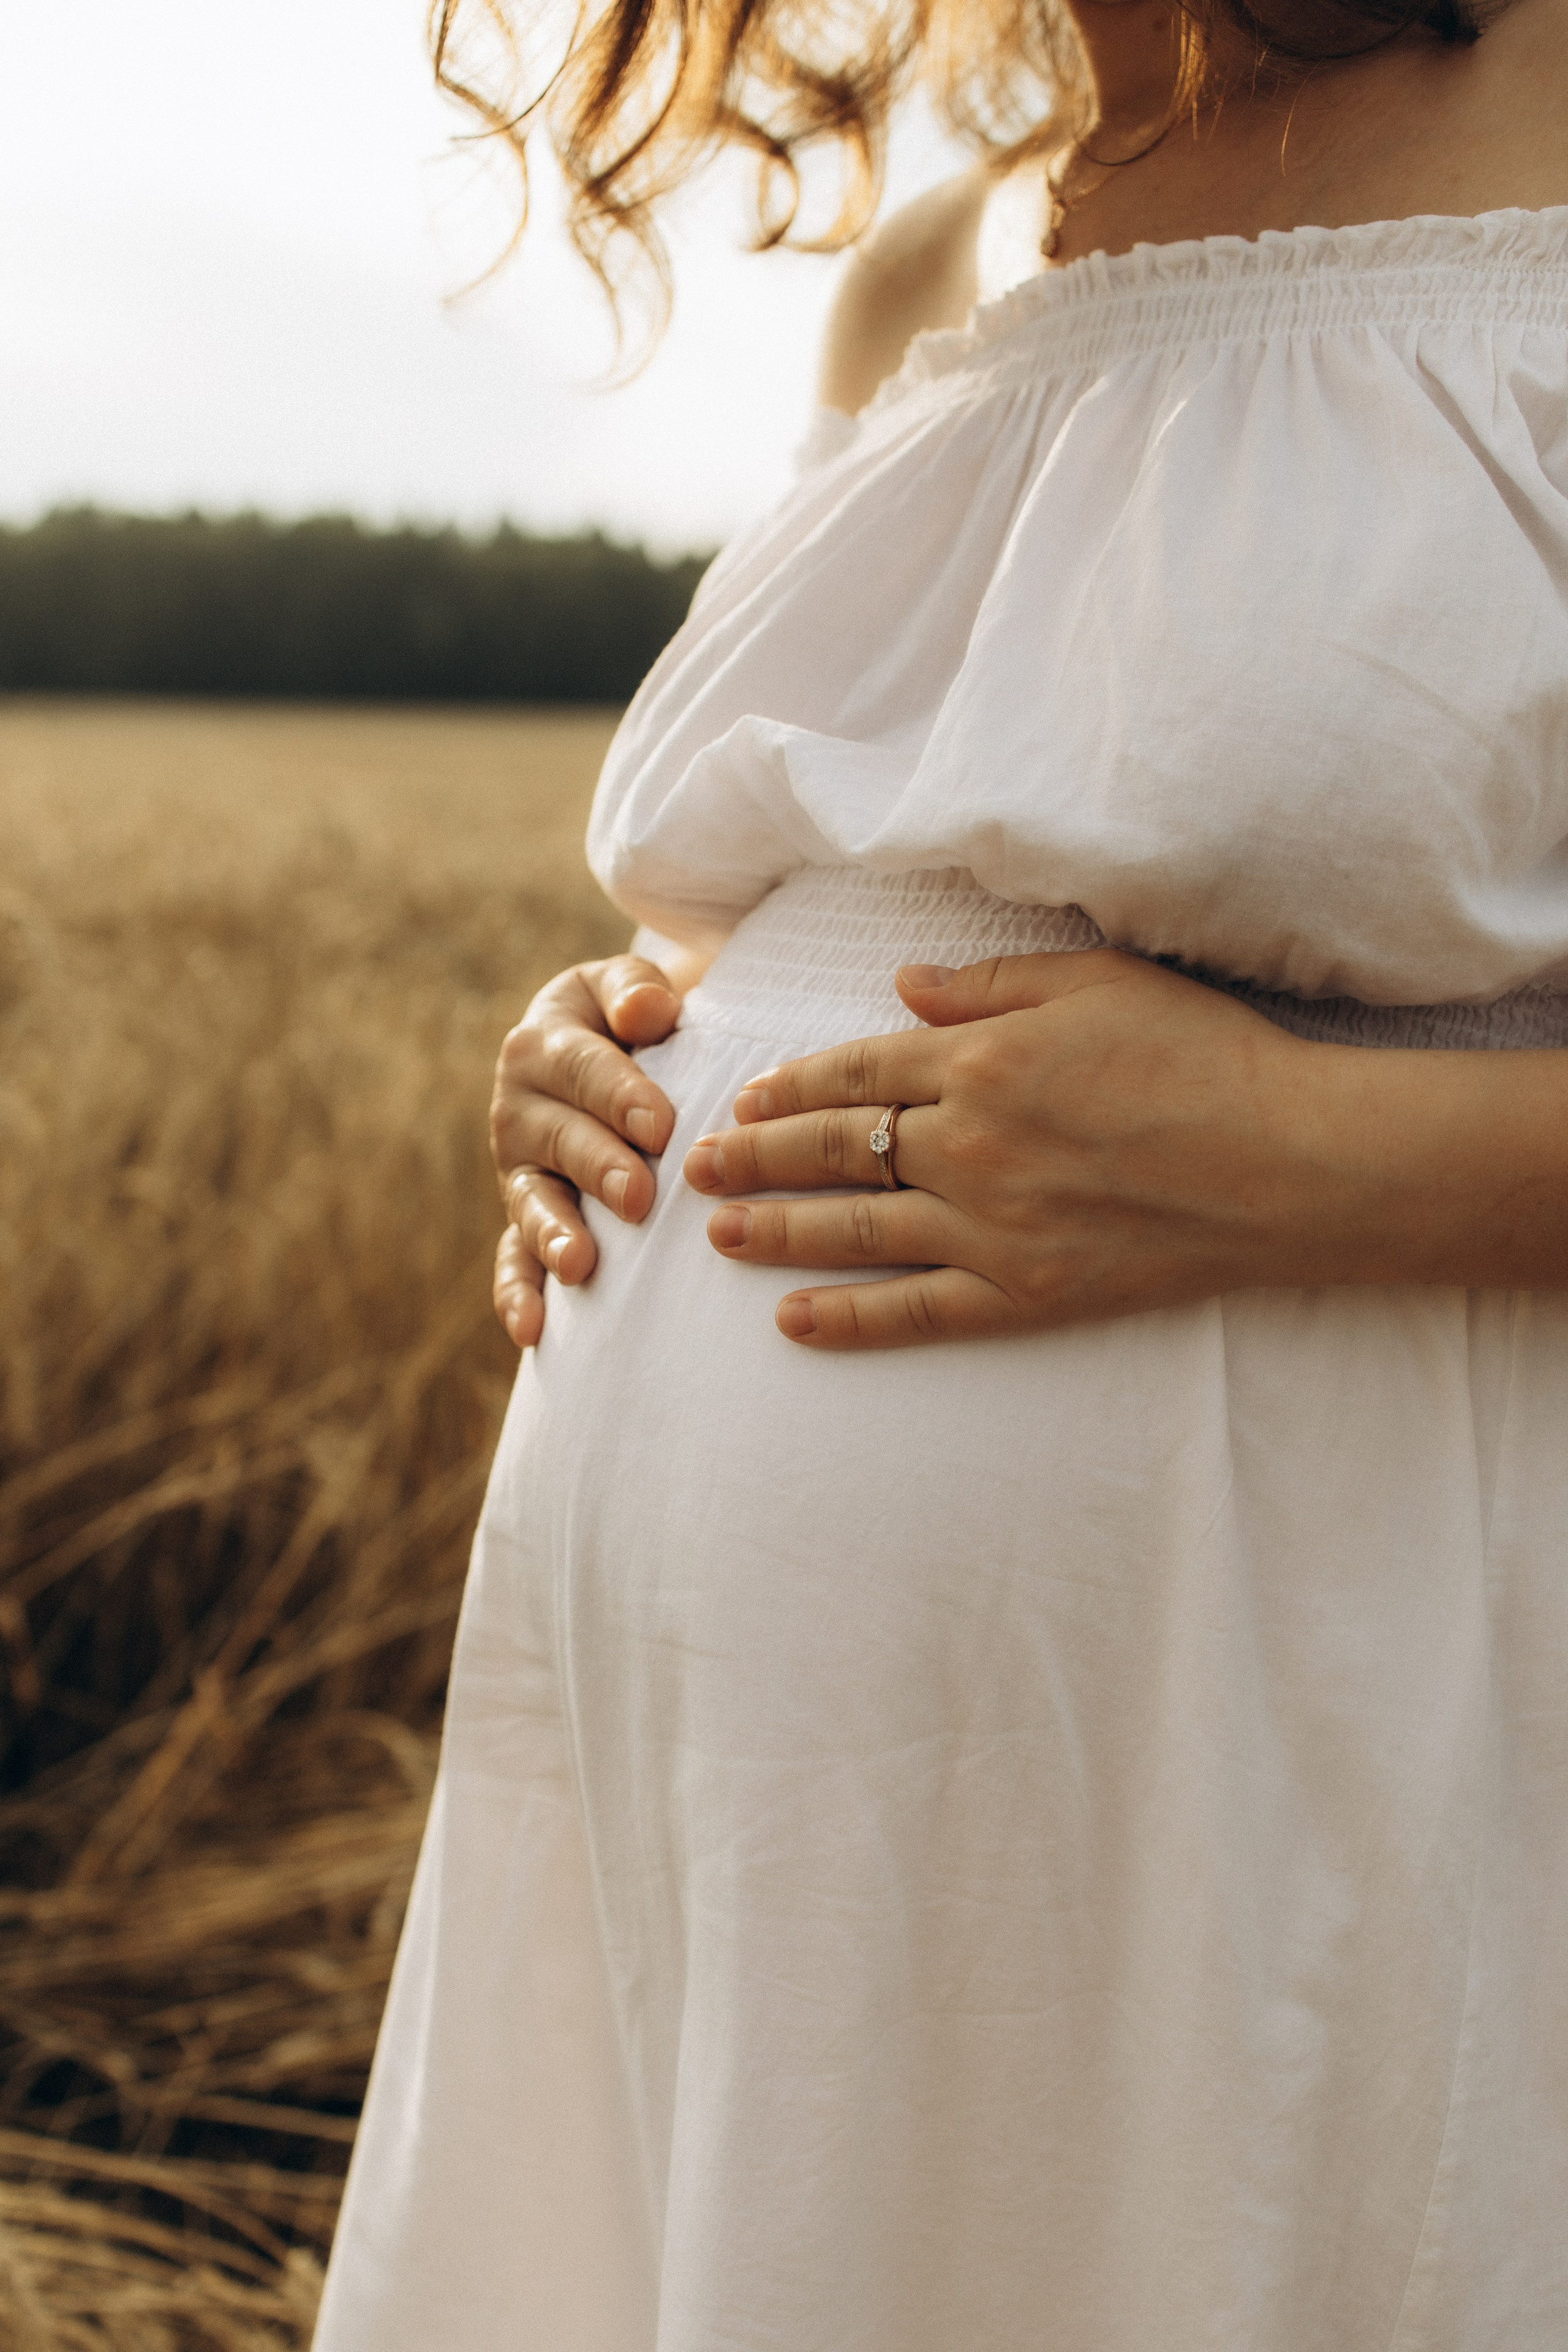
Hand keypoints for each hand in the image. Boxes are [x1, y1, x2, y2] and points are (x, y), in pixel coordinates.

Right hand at [491, 956, 681, 1347]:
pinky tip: (532, 1329)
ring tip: (580, 1265)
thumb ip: (635, 991)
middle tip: (639, 1197)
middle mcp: (518, 1108)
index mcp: (543, 1044)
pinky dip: (518, 1292)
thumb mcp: (628, 989)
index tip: (661, 1126)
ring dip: (554, 1233)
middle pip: (557, 1138)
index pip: (582, 1068)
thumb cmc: (630, 1019)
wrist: (606, 1051)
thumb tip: (647, 1011)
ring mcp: (518, 1169)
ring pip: (531, 1202)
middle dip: (598, 1167)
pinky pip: (512, 1257)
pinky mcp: (523, 1216)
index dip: (620, 1095)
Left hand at [682, 949, 1345, 1349]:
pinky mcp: (1023, 1296)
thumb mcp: (1098, 981)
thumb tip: (901, 986)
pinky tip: (792, 1322)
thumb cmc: (1204, 1057)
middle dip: (755, 1157)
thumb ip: (990, 983)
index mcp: (982, 1061)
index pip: (855, 1071)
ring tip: (716, 1233)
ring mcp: (990, 1227)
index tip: (740, 1098)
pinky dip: (847, 1320)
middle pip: (834, 1150)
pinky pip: (913, 1313)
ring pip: (854, 1231)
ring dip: (776, 1231)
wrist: (1287, 1163)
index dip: (789, 1085)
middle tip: (693, 1166)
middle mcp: (968, 1144)